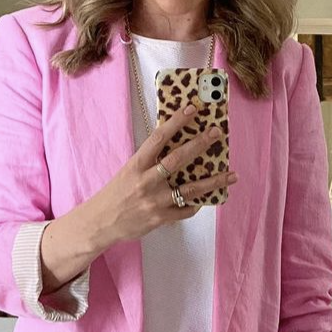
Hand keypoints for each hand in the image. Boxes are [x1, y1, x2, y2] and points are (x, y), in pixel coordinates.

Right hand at [102, 102, 238, 241]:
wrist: (100, 222)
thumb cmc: (116, 193)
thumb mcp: (128, 171)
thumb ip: (149, 161)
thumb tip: (175, 145)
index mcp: (136, 165)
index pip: (158, 138)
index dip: (176, 122)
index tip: (192, 109)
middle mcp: (146, 181)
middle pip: (178, 159)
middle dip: (200, 144)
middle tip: (216, 134)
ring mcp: (154, 201)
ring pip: (190, 189)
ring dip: (214, 181)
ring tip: (232, 175)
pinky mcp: (160, 218)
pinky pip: (185, 210)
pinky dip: (196, 204)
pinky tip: (205, 198)